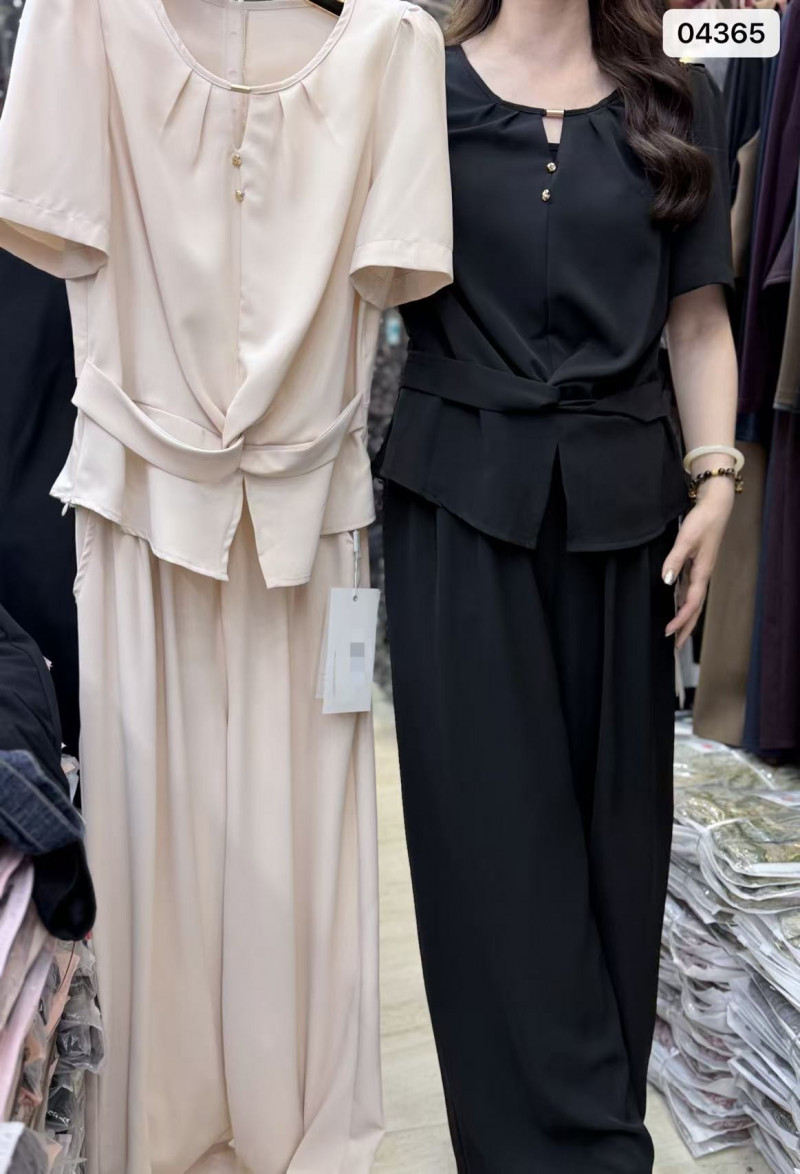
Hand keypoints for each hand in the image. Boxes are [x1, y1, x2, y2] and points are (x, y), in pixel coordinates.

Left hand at [662, 479, 734, 649]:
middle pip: (695, 608)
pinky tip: (676, 606)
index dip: (680, 619)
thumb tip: (666, 580)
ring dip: (685, 618)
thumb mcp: (686, 540)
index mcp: (702, 573)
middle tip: (675, 646)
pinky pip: (690, 590)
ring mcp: (700, 571)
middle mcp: (702, 576)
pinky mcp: (697, 565)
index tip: (668, 632)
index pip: (691, 603)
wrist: (715, 507)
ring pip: (693, 601)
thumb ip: (674, 560)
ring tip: (676, 633)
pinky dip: (683, 603)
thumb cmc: (702, 522)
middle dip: (686, 627)